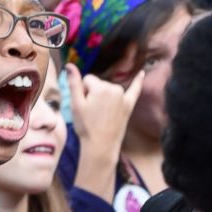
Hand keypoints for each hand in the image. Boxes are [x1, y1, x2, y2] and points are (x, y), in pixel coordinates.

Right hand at [67, 63, 143, 202]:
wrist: (101, 146)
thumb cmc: (86, 126)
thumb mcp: (75, 104)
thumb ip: (74, 83)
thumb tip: (70, 65)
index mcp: (100, 87)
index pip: (87, 80)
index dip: (82, 92)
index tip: (83, 105)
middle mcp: (114, 88)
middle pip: (98, 84)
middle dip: (93, 94)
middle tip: (91, 113)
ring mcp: (123, 97)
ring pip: (108, 89)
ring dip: (104, 98)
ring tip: (100, 115)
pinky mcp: (129, 105)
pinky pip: (134, 90)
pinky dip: (138, 82)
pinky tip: (142, 73)